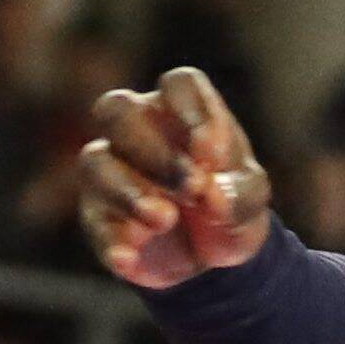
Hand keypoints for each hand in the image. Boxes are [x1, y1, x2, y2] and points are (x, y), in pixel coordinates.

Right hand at [81, 68, 273, 289]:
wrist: (213, 257)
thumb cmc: (229, 203)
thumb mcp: (251, 199)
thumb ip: (240, 194)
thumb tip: (212, 197)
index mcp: (180, 111)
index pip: (178, 86)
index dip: (193, 113)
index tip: (213, 154)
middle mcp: (137, 130)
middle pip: (118, 111)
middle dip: (154, 151)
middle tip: (193, 188)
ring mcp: (110, 170)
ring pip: (95, 161)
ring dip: (129, 191)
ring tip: (165, 220)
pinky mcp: (99, 215)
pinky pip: (93, 221)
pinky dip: (110, 240)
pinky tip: (128, 258)